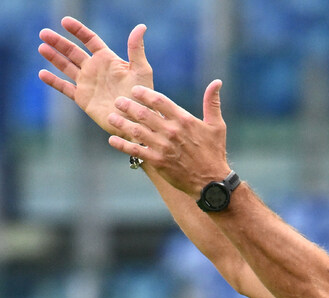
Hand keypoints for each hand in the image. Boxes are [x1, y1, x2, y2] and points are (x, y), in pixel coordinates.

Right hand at [38, 17, 153, 134]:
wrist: (136, 123)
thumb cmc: (143, 98)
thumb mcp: (141, 71)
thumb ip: (136, 49)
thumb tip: (141, 27)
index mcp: (107, 60)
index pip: (89, 40)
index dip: (77, 30)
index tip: (64, 21)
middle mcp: (95, 70)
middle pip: (73, 52)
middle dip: (58, 42)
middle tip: (44, 33)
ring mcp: (88, 84)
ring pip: (66, 67)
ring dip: (54, 58)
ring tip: (41, 48)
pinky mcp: (83, 99)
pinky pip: (65, 88)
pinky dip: (54, 81)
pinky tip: (42, 74)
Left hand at [106, 80, 229, 197]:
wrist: (211, 182)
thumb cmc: (214, 153)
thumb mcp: (217, 126)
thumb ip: (212, 103)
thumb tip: (217, 82)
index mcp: (183, 119)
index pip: (158, 100)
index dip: (144, 93)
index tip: (134, 90)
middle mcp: (171, 131)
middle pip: (143, 113)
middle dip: (128, 105)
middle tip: (118, 101)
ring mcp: (163, 147)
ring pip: (136, 130)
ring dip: (121, 123)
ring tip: (111, 118)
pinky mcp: (158, 162)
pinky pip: (136, 151)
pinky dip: (122, 145)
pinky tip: (112, 140)